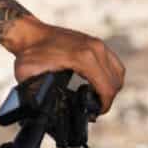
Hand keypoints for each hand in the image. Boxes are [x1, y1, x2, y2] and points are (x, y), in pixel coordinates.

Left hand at [0, 17, 125, 113]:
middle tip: (94, 108)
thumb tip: (43, 111)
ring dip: (111, 87)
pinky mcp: (95, 42)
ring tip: (96, 97)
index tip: (95, 114)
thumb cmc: (29, 53)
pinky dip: (109, 76)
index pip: (107, 88)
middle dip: (107, 99)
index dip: (104, 106)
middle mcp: (95, 49)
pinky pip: (113, 63)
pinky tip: (96, 83)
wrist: (30, 33)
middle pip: (115, 82)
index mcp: (83, 58)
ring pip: (118, 72)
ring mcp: (97, 44)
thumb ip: (37, 94)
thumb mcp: (30, 76)